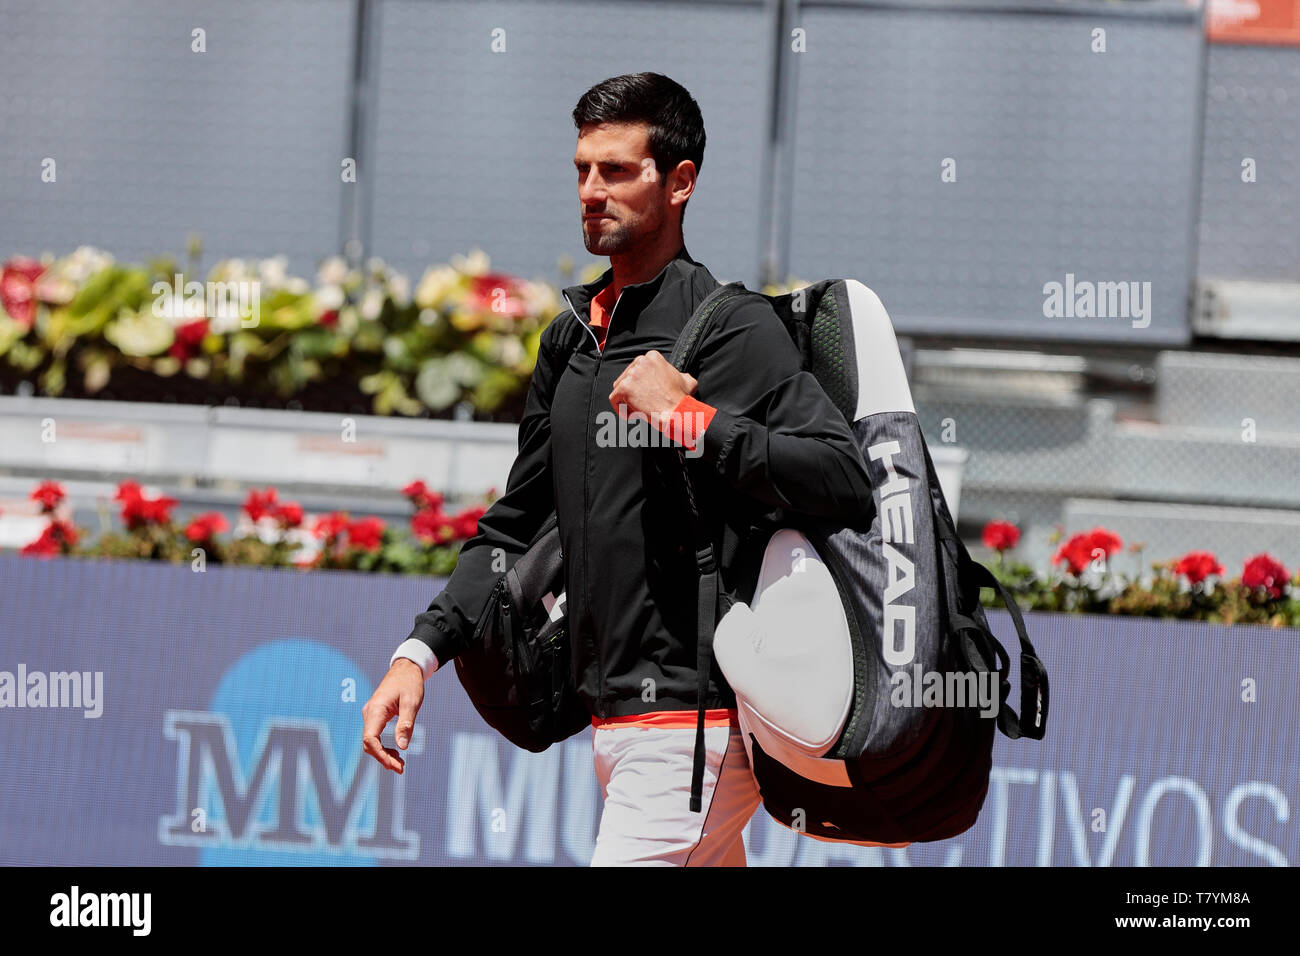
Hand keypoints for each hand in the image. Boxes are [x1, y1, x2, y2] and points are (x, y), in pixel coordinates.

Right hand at [361, 658, 425, 773]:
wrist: (406, 668)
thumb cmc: (410, 683)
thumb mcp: (412, 702)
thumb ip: (406, 724)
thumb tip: (402, 747)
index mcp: (376, 710)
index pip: (370, 739)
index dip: (380, 755)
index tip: (394, 765)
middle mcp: (369, 713)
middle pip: (369, 743)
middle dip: (383, 758)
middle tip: (401, 768)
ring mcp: (370, 714)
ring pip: (371, 741)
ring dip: (383, 754)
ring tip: (400, 764)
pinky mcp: (375, 716)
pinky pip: (374, 735)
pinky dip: (383, 746)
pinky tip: (396, 752)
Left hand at [608, 350, 697, 426]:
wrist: (677, 412)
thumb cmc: (681, 400)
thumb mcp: (687, 380)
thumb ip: (679, 374)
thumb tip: (681, 376)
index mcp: (653, 357)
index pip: (637, 369)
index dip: (640, 385)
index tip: (646, 395)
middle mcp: (641, 361)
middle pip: (626, 377)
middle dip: (632, 392)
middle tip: (642, 403)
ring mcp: (631, 374)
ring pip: (619, 387)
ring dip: (626, 400)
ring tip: (638, 409)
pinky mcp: (624, 388)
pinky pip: (614, 399)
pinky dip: (620, 409)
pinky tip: (632, 414)